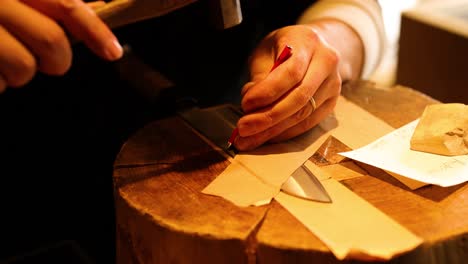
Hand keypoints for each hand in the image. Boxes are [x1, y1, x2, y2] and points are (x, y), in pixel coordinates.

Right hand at [0, 0, 122, 92]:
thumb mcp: (21, 5)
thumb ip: (55, 7)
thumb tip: (98, 8)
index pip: (66, 5)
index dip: (96, 31)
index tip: (113, 51)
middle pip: (51, 39)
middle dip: (58, 61)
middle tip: (47, 63)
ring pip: (25, 66)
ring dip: (21, 74)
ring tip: (4, 61)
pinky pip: (0, 82)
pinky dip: (0, 83)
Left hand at [234, 24, 342, 150]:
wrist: (312, 46)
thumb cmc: (282, 47)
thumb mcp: (266, 51)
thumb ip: (260, 76)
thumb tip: (252, 107)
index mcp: (308, 42)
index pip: (291, 72)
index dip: (268, 92)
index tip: (245, 104)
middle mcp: (326, 62)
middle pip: (299, 97)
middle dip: (268, 117)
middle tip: (243, 128)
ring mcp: (333, 84)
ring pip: (303, 114)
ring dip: (273, 130)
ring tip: (248, 139)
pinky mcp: (332, 103)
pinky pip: (308, 123)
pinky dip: (284, 133)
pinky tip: (266, 137)